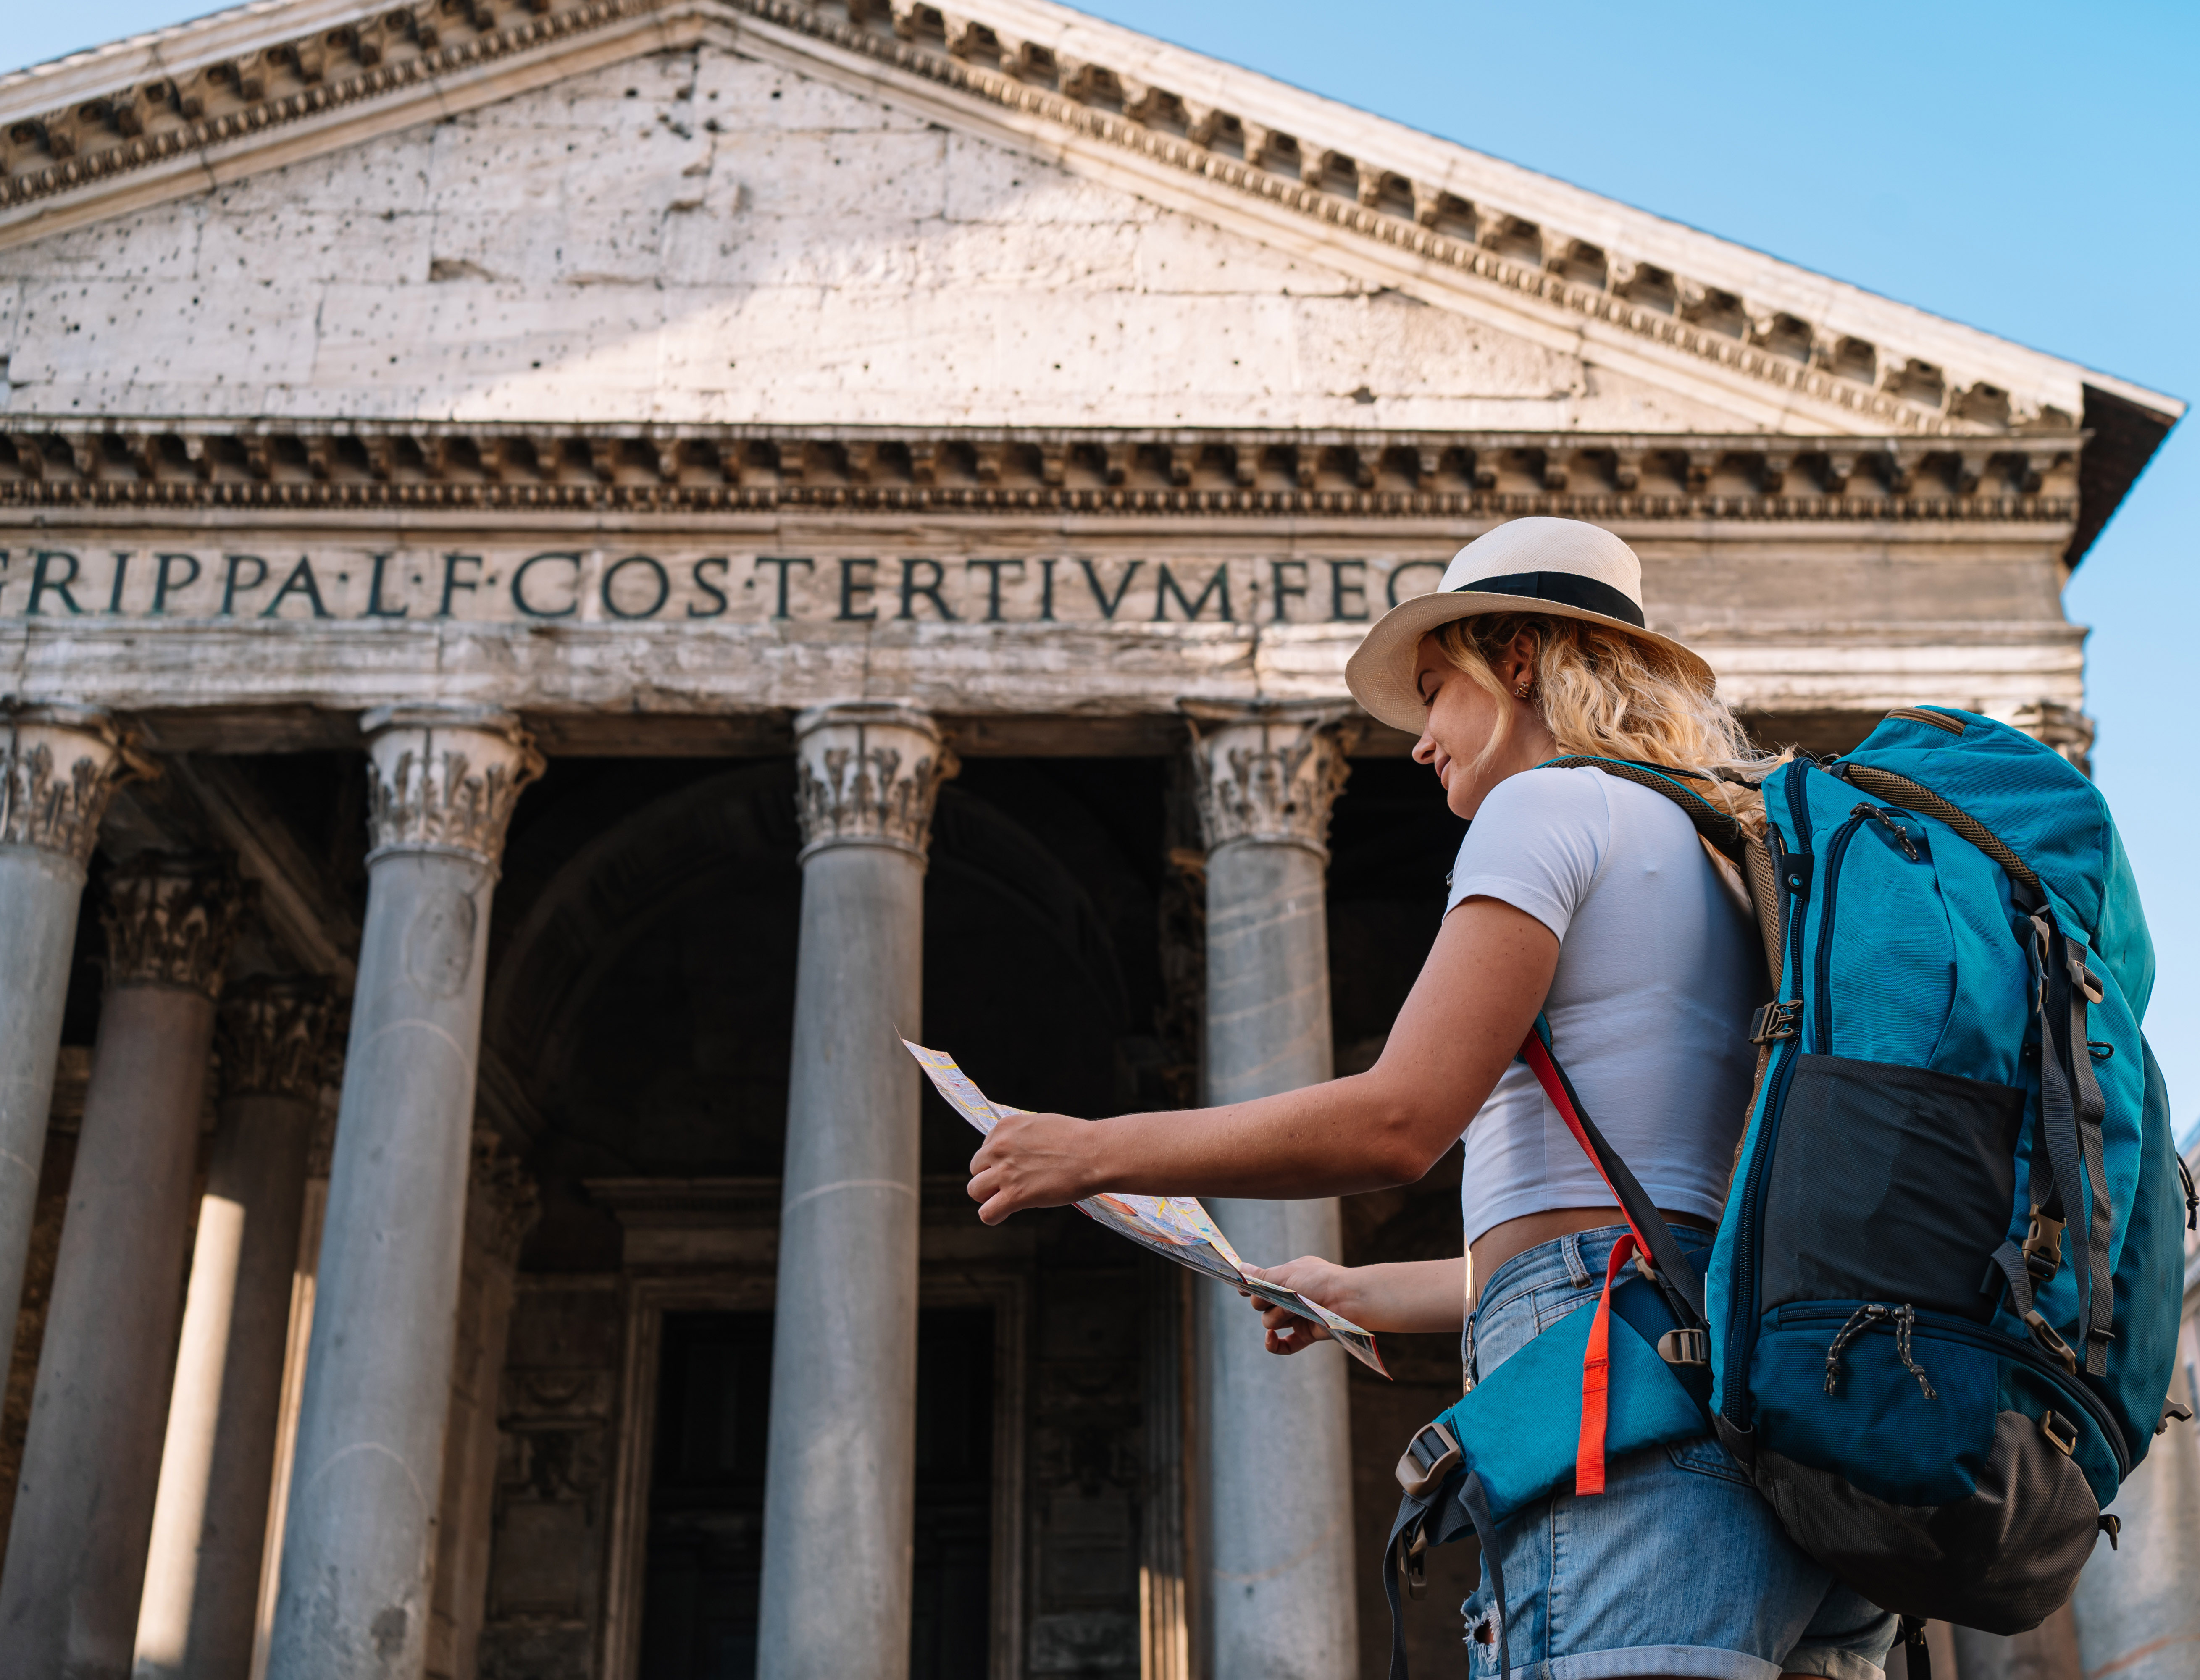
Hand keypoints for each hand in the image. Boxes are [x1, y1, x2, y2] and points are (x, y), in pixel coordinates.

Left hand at [967, 1110, 1097, 1224]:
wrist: (1094, 1153)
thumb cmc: (1076, 1139)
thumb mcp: (1040, 1124)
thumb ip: (1020, 1137)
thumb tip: (1015, 1152)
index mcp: (1004, 1127)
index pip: (984, 1149)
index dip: (998, 1161)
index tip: (1015, 1167)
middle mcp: (999, 1147)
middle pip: (975, 1169)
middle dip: (990, 1178)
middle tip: (1011, 1184)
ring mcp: (1005, 1172)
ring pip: (975, 1190)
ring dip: (988, 1196)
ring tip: (1007, 1199)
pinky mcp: (1014, 1195)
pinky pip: (987, 1213)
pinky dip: (993, 1216)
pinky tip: (1004, 1213)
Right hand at [1238, 1256, 1355, 1356]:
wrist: (1347, 1300)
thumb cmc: (1318, 1281)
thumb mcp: (1286, 1274)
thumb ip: (1261, 1276)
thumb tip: (1241, 1267)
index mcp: (1288, 1279)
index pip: (1261, 1285)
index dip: (1251, 1288)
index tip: (1241, 1289)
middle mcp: (1290, 1298)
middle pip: (1260, 1304)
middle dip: (1263, 1301)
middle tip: (1274, 1296)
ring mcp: (1297, 1317)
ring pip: (1269, 1322)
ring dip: (1276, 1316)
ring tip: (1292, 1310)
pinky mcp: (1304, 1334)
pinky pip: (1283, 1346)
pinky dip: (1273, 1344)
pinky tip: (1271, 1338)